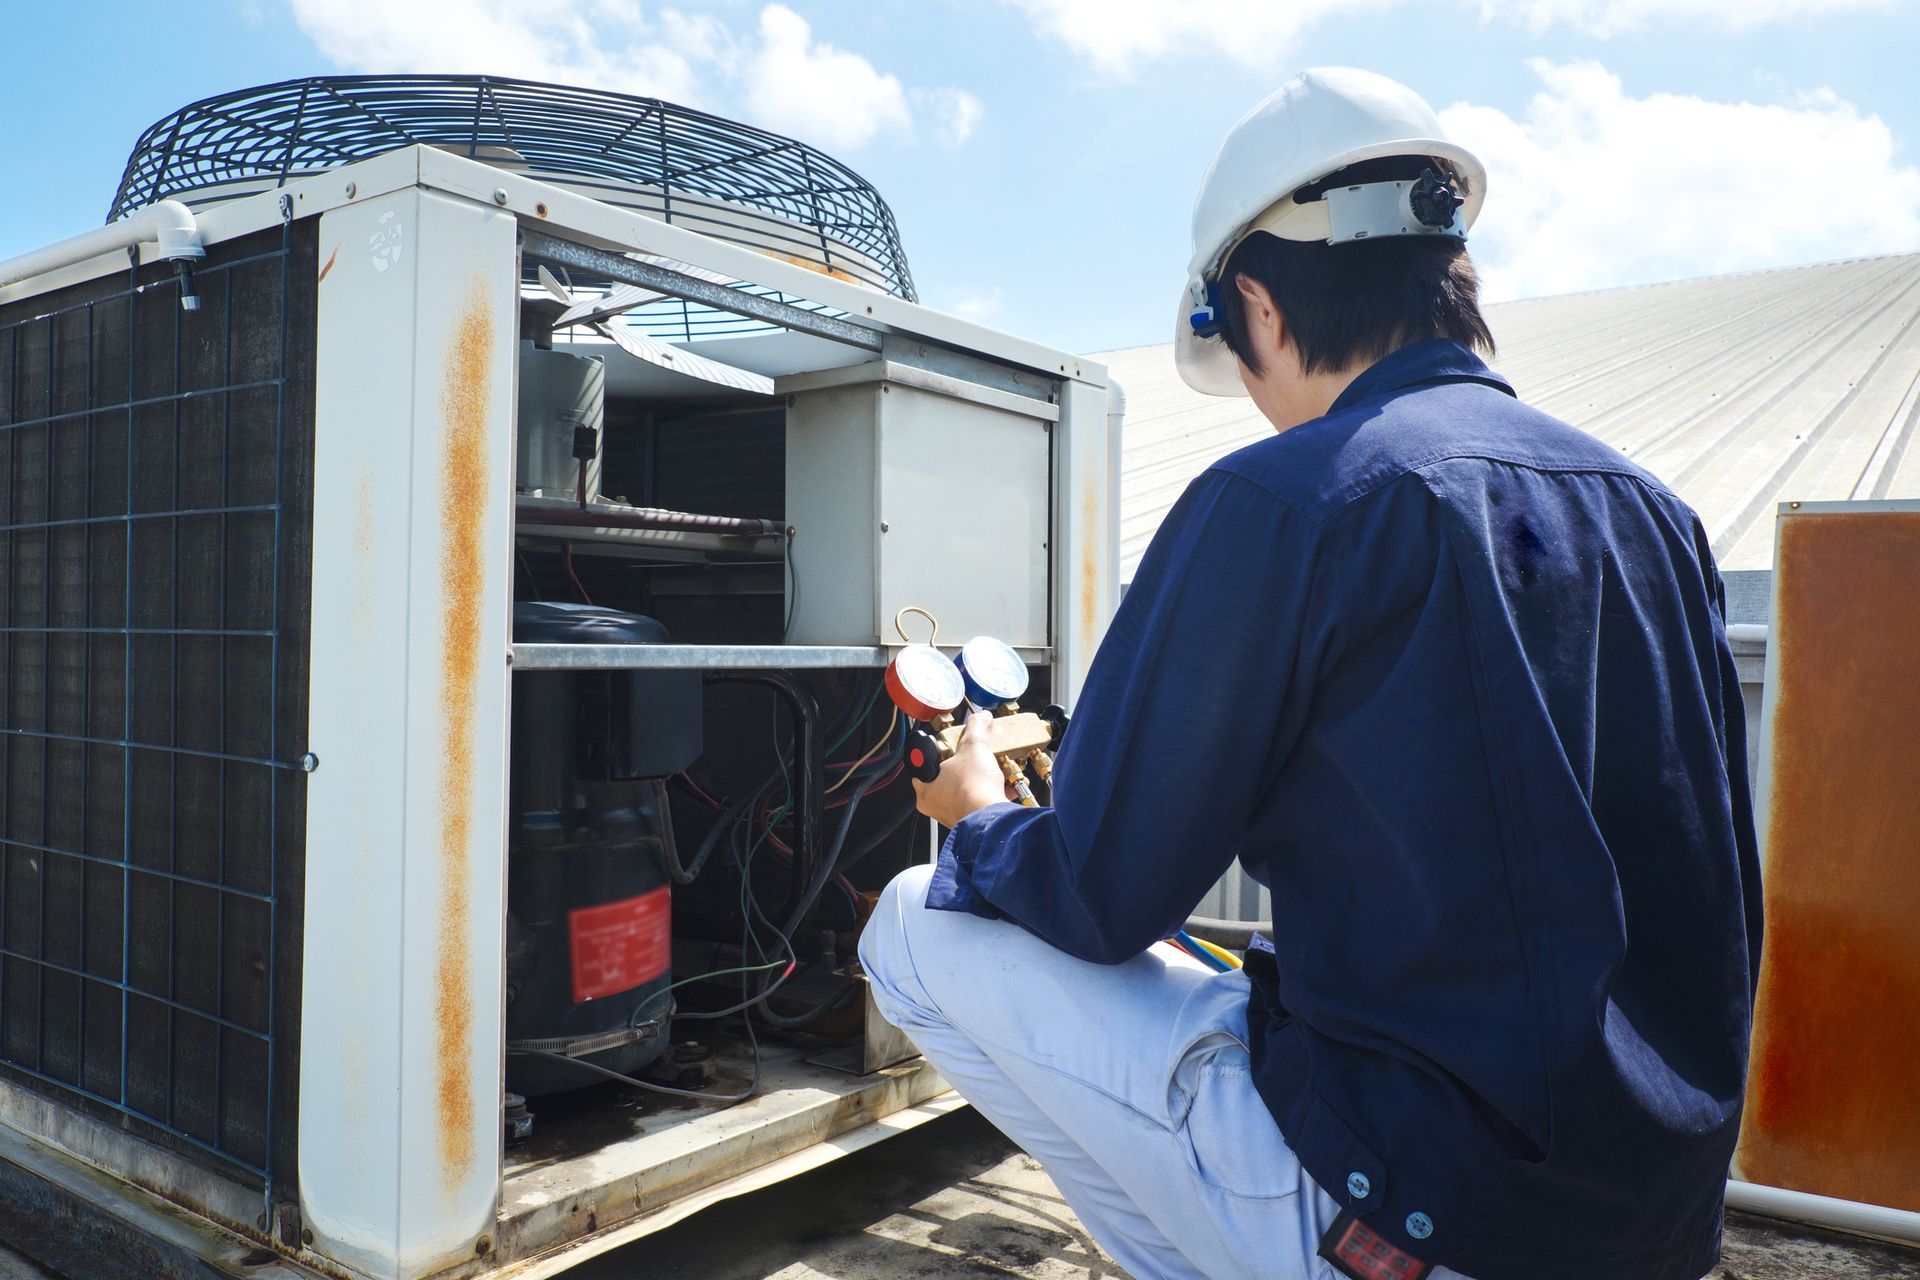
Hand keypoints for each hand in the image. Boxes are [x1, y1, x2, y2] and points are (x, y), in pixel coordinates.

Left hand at [913, 711, 1015, 827]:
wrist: (990, 818)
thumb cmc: (973, 789)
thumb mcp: (974, 746)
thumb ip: (976, 728)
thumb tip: (980, 718)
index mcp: (924, 785)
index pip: (925, 764)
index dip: (940, 753)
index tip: (950, 748)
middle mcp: (933, 804)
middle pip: (948, 778)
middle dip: (965, 768)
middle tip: (973, 759)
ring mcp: (950, 814)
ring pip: (964, 792)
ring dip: (979, 782)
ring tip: (990, 771)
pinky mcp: (969, 822)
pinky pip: (977, 804)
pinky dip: (989, 795)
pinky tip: (1002, 786)